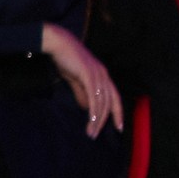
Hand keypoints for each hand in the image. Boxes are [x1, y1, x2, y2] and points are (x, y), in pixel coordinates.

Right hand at [41, 22, 124, 137]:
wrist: (59, 44)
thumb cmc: (66, 59)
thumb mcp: (76, 79)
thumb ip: (82, 93)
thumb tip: (87, 108)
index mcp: (103, 76)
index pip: (115, 97)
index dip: (118, 112)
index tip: (119, 127)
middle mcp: (104, 76)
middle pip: (109, 102)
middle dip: (105, 120)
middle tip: (96, 134)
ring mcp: (98, 75)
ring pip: (102, 102)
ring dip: (97, 119)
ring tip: (91, 131)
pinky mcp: (89, 75)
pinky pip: (94, 96)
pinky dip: (94, 110)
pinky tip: (91, 119)